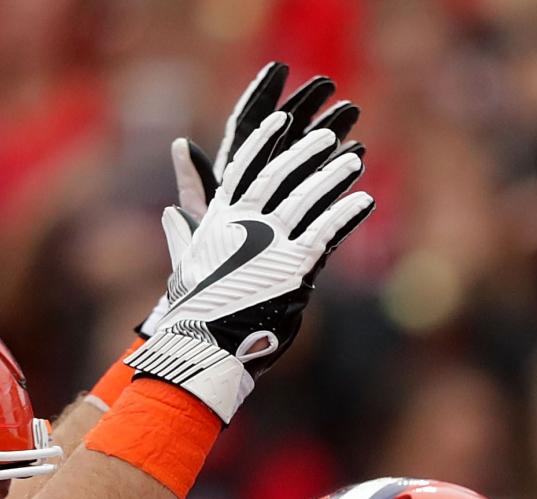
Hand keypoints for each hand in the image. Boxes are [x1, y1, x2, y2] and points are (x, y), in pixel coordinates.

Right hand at [140, 63, 356, 335]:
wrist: (204, 342)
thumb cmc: (195, 309)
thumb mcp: (185, 262)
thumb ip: (183, 232)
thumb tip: (171, 210)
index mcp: (220, 218)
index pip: (244, 168)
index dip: (265, 141)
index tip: (282, 119)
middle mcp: (245, 224)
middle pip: (281, 175)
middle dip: (306, 152)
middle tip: (329, 134)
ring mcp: (270, 243)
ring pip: (308, 199)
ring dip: (333, 177)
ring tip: (355, 159)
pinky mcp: (295, 266)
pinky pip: (327, 231)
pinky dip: (347, 214)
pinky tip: (365, 201)